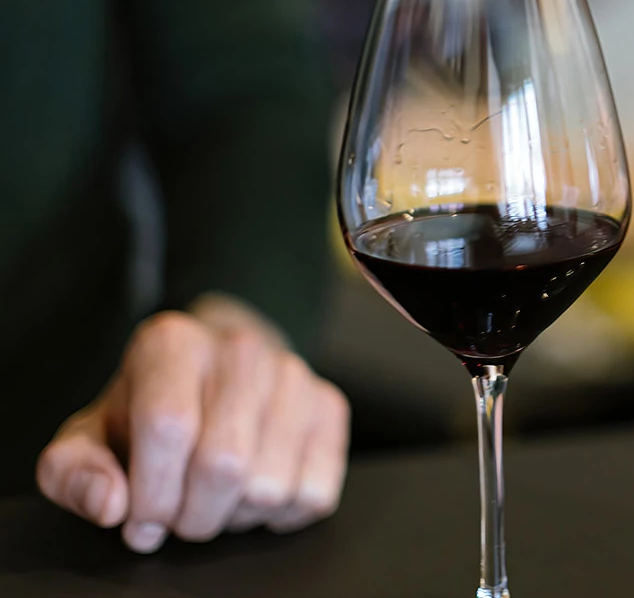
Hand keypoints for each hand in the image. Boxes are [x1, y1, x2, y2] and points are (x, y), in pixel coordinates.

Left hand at [36, 299, 348, 551]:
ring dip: (235, 516)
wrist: (212, 371)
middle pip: (224, 464)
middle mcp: (241, 347)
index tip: (139, 518)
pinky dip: (280, 515)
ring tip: (215, 498)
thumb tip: (111, 504)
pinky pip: (315, 493)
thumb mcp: (89, 437)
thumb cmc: (145, 412)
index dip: (150, 494)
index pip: (168, 429)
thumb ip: (75, 473)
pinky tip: (254, 492)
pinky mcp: (330, 406)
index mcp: (172, 343)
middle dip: (193, 515)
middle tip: (178, 516)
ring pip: (270, 487)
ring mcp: (295, 374)